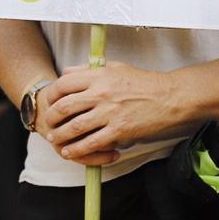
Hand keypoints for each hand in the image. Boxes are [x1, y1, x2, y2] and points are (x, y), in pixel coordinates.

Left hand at [40, 61, 188, 167]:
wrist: (169, 97)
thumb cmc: (144, 82)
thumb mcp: (116, 67)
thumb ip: (89, 69)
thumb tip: (67, 71)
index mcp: (100, 76)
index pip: (65, 84)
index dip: (53, 94)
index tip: (51, 101)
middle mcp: (102, 93)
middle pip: (65, 106)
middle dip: (52, 117)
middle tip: (49, 123)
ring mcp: (110, 113)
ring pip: (75, 127)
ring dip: (61, 136)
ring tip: (55, 139)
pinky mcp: (119, 130)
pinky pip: (92, 143)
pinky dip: (78, 149)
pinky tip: (71, 152)